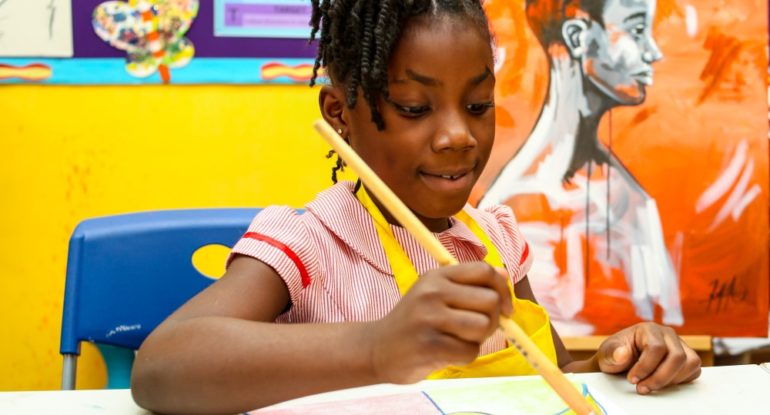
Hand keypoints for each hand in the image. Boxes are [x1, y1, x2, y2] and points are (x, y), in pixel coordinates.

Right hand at [366, 262, 511, 383]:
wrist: (377, 349)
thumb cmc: (415, 322)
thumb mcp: (435, 293)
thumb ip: (468, 283)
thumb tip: (504, 274)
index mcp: (436, 275)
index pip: (484, 271)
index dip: (503, 290)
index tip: (505, 308)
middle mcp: (432, 292)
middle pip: (490, 300)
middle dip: (493, 319)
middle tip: (477, 329)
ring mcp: (429, 318)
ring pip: (483, 326)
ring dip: (478, 339)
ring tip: (459, 340)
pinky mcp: (429, 345)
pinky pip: (470, 351)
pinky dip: (464, 356)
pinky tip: (446, 353)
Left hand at [596, 322, 700, 393]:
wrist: (620, 361)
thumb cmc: (614, 355)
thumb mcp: (606, 353)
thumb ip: (612, 353)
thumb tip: (622, 353)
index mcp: (648, 329)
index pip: (657, 347)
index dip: (646, 367)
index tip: (633, 379)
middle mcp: (667, 334)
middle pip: (677, 356)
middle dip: (660, 377)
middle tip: (642, 388)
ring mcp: (679, 345)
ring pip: (690, 363)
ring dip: (671, 380)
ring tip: (651, 386)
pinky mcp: (686, 357)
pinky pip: (694, 370)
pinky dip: (680, 381)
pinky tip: (662, 384)